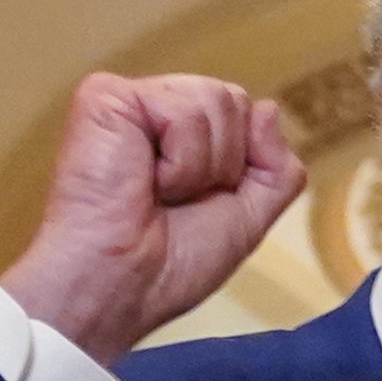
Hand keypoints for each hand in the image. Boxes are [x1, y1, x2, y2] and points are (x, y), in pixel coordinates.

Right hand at [0, 73, 306, 369]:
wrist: (122, 285)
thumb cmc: (171, 264)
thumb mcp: (248, 220)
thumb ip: (276, 170)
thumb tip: (268, 108)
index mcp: (180, 134)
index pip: (242, 112)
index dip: (241, 164)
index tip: (200, 202)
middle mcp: (155, 109)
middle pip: (233, 99)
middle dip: (224, 164)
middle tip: (175, 200)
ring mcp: (130, 99)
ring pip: (215, 101)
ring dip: (200, 167)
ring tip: (158, 192)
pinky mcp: (105, 95)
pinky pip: (182, 110)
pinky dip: (179, 162)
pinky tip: (143, 180)